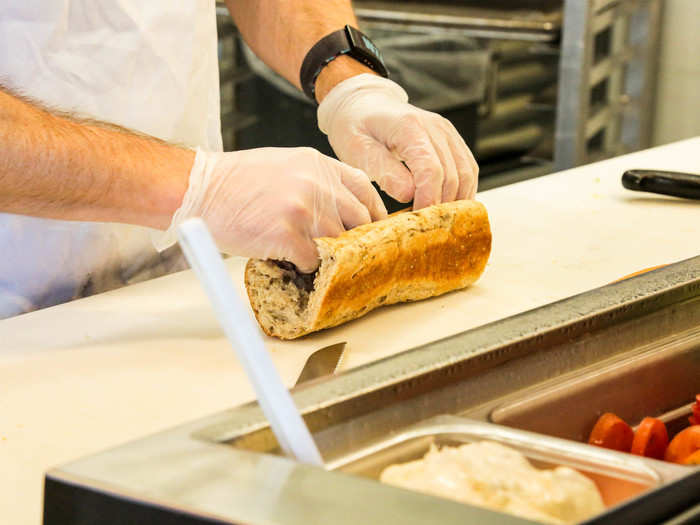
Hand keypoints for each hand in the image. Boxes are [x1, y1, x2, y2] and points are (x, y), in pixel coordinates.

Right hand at [156, 147, 386, 271]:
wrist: (199, 188)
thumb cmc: (237, 180)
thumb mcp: (285, 165)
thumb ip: (317, 182)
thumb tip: (340, 209)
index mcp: (318, 164)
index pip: (364, 188)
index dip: (373, 212)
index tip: (373, 229)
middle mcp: (317, 184)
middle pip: (359, 220)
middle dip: (354, 240)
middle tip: (343, 252)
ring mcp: (304, 210)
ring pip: (339, 244)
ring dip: (327, 255)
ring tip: (308, 255)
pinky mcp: (288, 235)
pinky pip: (313, 261)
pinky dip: (303, 266)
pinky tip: (288, 259)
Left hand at [317, 74, 478, 208]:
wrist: (362, 104)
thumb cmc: (355, 128)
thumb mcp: (357, 150)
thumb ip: (384, 171)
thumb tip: (409, 194)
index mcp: (409, 127)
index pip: (431, 170)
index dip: (429, 200)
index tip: (418, 221)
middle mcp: (435, 127)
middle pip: (452, 175)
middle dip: (442, 206)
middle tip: (426, 228)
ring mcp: (446, 131)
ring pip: (466, 173)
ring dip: (456, 201)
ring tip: (438, 221)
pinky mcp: (451, 139)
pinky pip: (468, 168)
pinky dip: (462, 190)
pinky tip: (449, 207)